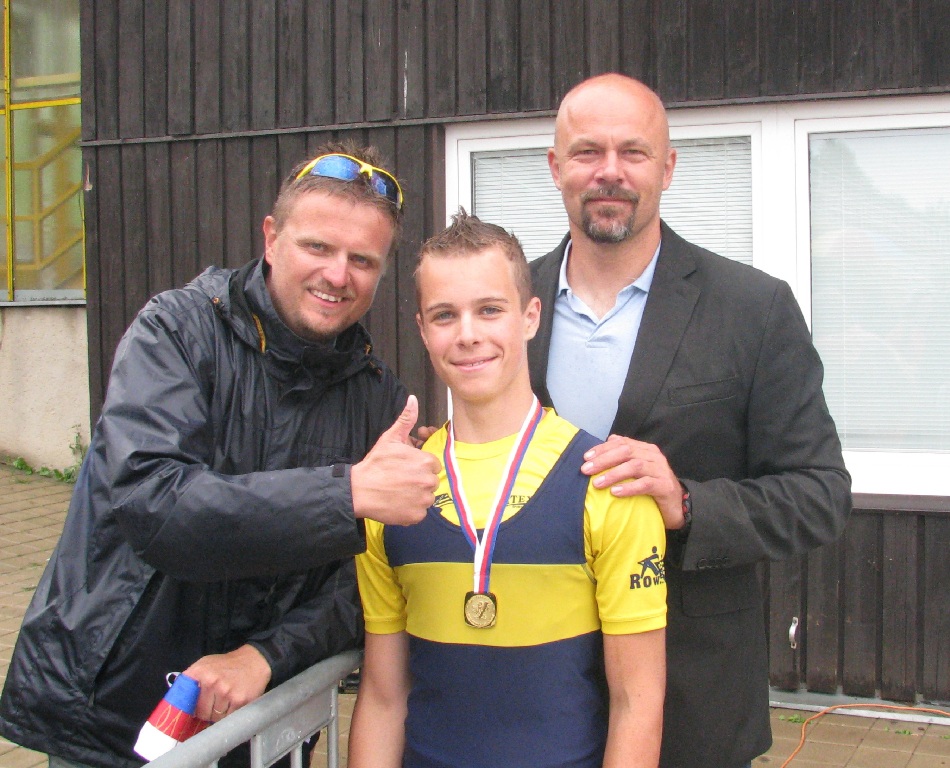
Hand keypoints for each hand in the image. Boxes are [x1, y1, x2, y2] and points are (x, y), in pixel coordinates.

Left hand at [184, 644, 271, 721]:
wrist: (254, 660)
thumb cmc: (227, 664)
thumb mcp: (206, 664)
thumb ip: (190, 679)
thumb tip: (177, 702)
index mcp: (199, 672)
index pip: (185, 700)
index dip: (189, 708)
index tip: (191, 711)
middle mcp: (211, 681)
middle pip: (201, 712)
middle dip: (207, 712)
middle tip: (214, 704)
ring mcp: (226, 691)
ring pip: (215, 717)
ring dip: (219, 714)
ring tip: (226, 702)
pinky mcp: (239, 700)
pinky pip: (228, 718)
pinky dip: (230, 714)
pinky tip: (234, 703)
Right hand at [351, 395, 440, 525]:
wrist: (359, 490)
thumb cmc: (375, 464)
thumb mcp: (390, 438)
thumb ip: (406, 419)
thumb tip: (413, 399)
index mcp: (426, 462)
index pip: (431, 465)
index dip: (418, 466)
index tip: (405, 468)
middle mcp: (428, 481)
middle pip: (430, 481)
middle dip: (418, 480)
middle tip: (400, 480)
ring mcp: (423, 500)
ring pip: (427, 497)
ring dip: (416, 495)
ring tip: (398, 491)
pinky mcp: (416, 516)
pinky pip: (419, 512)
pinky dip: (411, 509)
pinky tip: (397, 502)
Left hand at [582, 435, 685, 529]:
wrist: (677, 505)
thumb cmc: (652, 486)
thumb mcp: (638, 469)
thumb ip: (624, 455)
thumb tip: (608, 440)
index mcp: (646, 449)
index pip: (621, 443)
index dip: (602, 449)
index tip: (586, 458)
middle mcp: (654, 456)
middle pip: (626, 452)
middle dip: (604, 460)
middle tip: (586, 470)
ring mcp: (661, 470)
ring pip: (634, 466)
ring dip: (613, 474)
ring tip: (597, 483)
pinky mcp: (665, 486)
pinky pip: (645, 484)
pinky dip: (628, 488)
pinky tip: (615, 492)